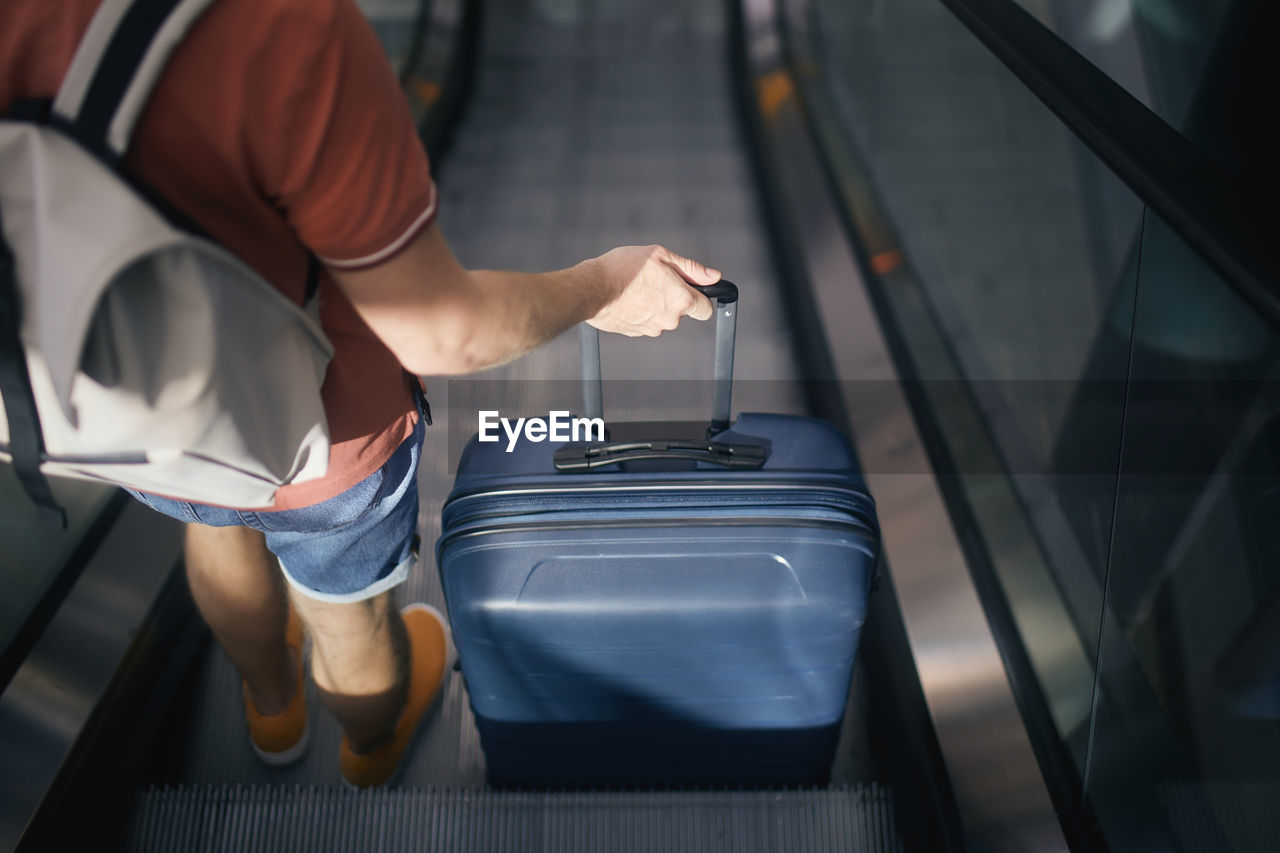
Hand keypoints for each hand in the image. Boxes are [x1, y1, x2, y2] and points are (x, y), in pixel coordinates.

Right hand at [587, 245, 720, 336]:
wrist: (591, 289)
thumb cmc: (623, 269)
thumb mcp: (660, 255)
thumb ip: (690, 268)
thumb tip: (713, 276)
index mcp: (681, 300)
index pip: (705, 309)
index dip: (700, 298)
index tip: (691, 289)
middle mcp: (670, 319)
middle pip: (680, 311)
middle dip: (672, 297)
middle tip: (654, 279)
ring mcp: (652, 329)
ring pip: (661, 317)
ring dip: (654, 304)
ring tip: (637, 287)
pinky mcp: (635, 333)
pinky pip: (645, 322)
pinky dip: (639, 311)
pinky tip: (627, 297)